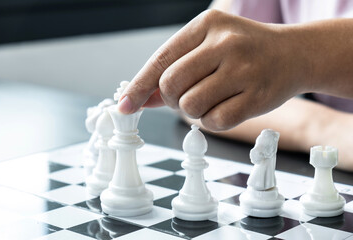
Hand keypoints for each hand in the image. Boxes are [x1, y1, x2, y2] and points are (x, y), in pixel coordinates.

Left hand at [119, 10, 306, 130]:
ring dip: (193, 111)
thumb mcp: (208, 48)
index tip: (125, 105)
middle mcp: (225, 43)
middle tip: (185, 97)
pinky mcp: (257, 97)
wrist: (295, 54)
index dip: (139, 86)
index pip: (160, 60)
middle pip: (170, 86)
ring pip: (190, 106)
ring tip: (211, 99)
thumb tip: (142, 98)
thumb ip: (174, 70)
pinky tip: (226, 107)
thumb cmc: (244, 51)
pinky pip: (214, 122)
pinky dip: (212, 122)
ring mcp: (243, 70)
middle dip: (171, 100)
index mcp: (207, 25)